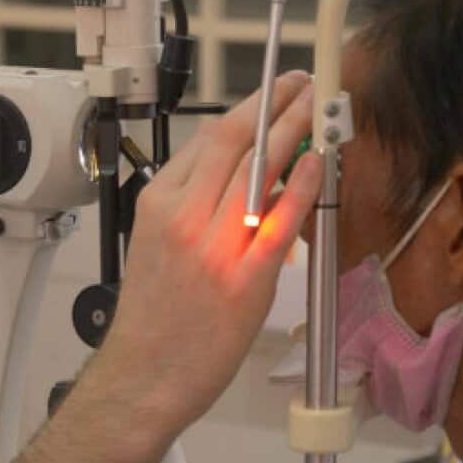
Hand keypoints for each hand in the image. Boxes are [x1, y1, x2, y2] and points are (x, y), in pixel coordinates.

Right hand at [86, 71, 322, 436]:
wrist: (146, 376)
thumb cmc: (154, 320)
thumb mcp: (158, 246)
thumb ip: (194, 209)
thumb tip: (248, 180)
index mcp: (158, 206)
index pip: (206, 140)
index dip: (248, 108)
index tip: (272, 93)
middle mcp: (182, 218)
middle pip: (233, 141)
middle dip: (275, 103)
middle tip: (302, 86)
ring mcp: (213, 247)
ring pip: (256, 170)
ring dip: (292, 130)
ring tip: (316, 110)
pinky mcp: (243, 279)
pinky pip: (276, 222)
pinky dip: (299, 188)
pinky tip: (316, 166)